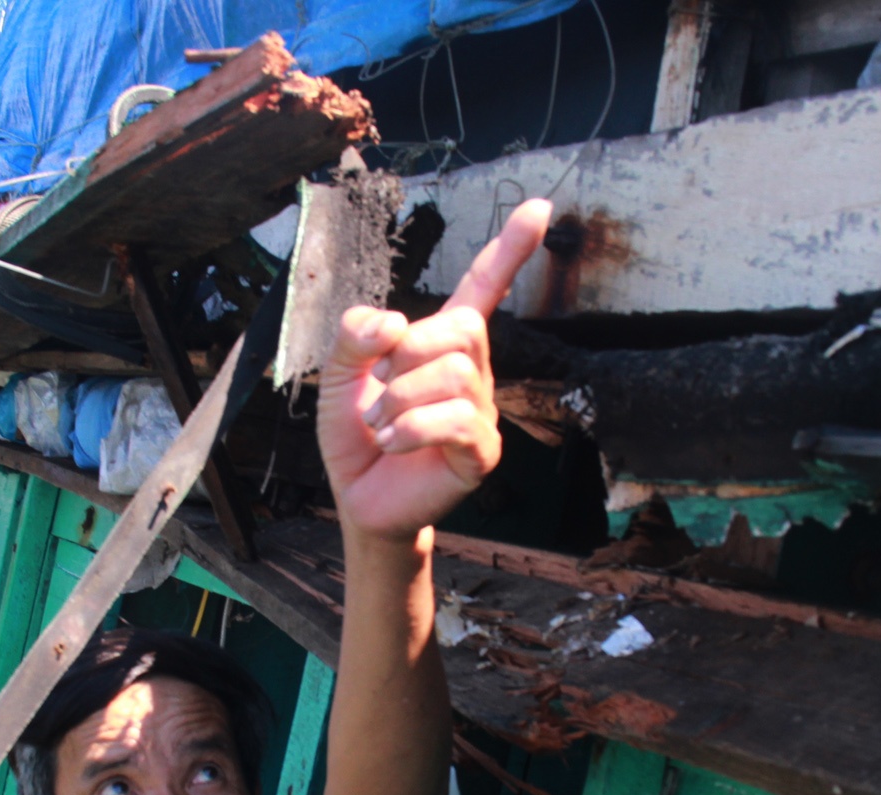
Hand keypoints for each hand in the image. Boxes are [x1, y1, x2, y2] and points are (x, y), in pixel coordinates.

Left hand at [316, 198, 551, 541]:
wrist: (360, 498)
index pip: (482, 288)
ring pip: (454, 375)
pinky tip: (391, 441)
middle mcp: (472, 372)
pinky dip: (413, 427)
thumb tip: (393, 322)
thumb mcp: (340, 375)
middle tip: (377, 389)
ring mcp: (482, 412)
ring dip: (400, 399)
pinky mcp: (481, 452)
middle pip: (461, 329)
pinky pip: (457, 420)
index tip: (541, 209)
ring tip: (380, 426)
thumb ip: (354, 334)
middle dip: (407, 353)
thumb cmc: (357, 435)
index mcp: (442, 345)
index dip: (510, 249)